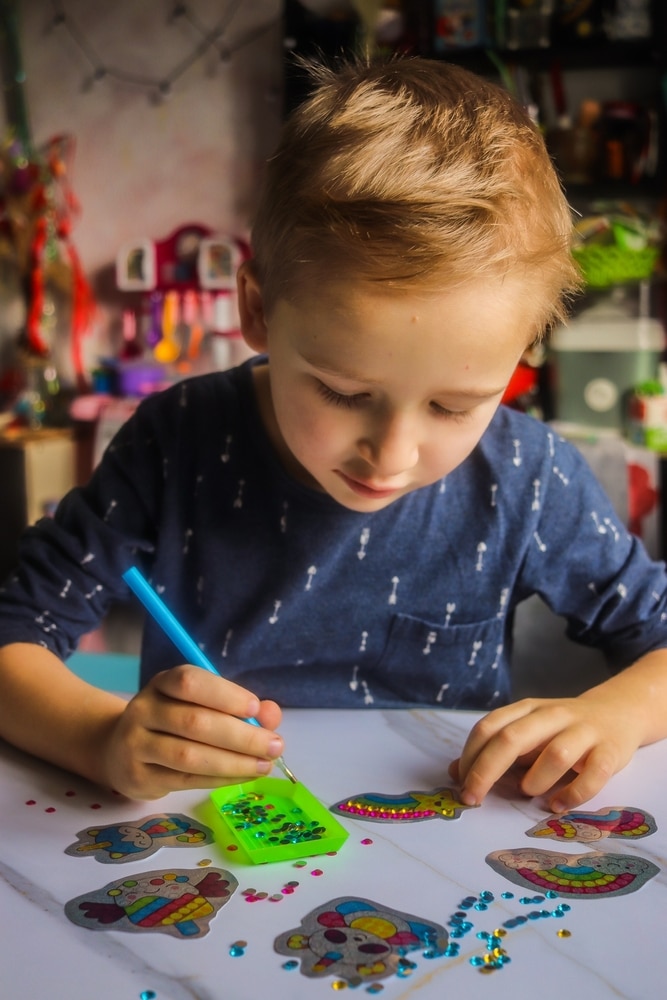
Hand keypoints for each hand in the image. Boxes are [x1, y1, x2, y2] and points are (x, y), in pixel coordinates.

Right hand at [99, 665, 282, 799]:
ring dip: (233, 762)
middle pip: (194, 722)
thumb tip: (271, 715)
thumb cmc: (172, 722)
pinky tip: (243, 775)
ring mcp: (136, 745)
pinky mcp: (138, 777)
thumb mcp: (200, 704)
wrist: (120, 750)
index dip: (225, 694)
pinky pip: (185, 780)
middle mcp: (144, 710)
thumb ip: (238, 707)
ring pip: (188, 756)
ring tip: (264, 765)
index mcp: (162, 683)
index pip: (189, 682)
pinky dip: (219, 779)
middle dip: (241, 736)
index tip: (256, 708)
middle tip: (275, 745)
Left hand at [448, 694, 641, 812]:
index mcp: (527, 709)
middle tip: (473, 799)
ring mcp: (584, 732)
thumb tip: (455, 772)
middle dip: (486, 771)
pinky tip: (557, 805)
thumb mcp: (526, 733)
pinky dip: (573, 795)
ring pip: (556, 754)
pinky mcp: (610, 752)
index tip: (460, 785)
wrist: (617, 713)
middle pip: (512, 738)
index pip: (489, 727)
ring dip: (535, 780)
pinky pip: (593, 775)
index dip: (470, 756)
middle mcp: (552, 715)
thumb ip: (493, 751)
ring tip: (529, 792)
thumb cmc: (562, 730)